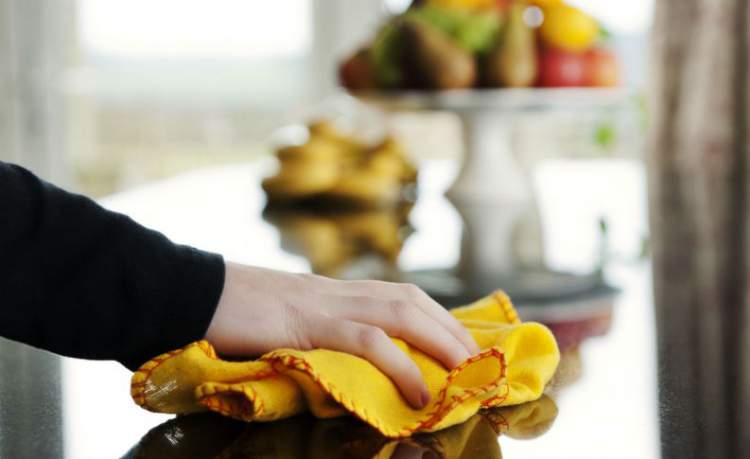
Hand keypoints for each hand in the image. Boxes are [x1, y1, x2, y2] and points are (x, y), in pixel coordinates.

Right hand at [205, 262, 479, 408]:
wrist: (189, 290)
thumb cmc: (231, 311)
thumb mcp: (283, 321)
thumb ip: (318, 333)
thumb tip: (346, 362)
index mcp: (333, 291)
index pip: (400, 296)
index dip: (438, 318)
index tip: (464, 344)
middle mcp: (337, 292)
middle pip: (411, 301)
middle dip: (452, 330)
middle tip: (479, 362)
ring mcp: (323, 304)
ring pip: (399, 314)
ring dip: (440, 342)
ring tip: (465, 374)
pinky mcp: (306, 324)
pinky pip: (365, 342)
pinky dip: (398, 366)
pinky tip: (416, 393)